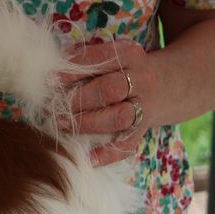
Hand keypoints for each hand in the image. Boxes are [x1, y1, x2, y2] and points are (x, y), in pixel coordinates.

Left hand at [59, 40, 159, 165]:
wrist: (167, 84)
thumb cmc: (122, 69)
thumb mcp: (111, 56)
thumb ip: (84, 60)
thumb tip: (47, 69)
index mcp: (130, 55)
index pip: (99, 60)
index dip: (72, 71)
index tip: (48, 80)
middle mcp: (141, 79)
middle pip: (109, 89)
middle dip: (77, 99)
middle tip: (51, 106)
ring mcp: (144, 107)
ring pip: (118, 117)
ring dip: (86, 123)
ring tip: (61, 124)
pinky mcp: (143, 130)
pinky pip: (127, 145)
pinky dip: (106, 154)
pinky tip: (86, 158)